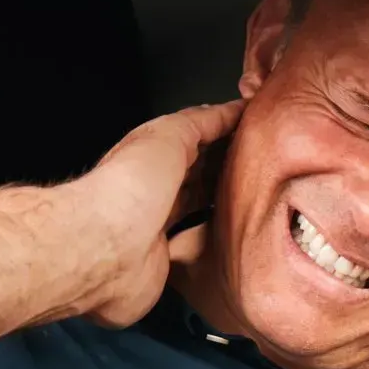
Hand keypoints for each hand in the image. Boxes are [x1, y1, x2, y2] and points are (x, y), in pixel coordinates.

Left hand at [65, 101, 241, 326]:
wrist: (107, 248)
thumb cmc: (126, 189)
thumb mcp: (168, 135)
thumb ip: (199, 122)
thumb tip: (227, 111)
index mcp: (152, 154)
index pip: (194, 137)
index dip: (225, 131)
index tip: (254, 130)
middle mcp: (153, 188)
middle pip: (198, 173)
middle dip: (228, 167)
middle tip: (261, 164)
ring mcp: (158, 224)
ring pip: (198, 208)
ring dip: (223, 204)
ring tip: (254, 197)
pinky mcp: (165, 257)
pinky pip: (195, 246)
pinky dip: (214, 241)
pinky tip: (232, 236)